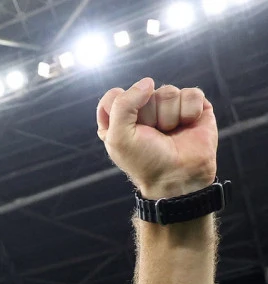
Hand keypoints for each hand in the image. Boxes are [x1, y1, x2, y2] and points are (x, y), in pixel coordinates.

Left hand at [97, 77, 218, 199]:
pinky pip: (192, 94)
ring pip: (168, 91)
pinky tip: (188, 126)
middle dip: (149, 115)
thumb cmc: (145, 162)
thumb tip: (147, 82)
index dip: (122, 109)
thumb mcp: (118, 138)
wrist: (178, 177)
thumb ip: (122, 105)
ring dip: (169, 116)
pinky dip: (190, 111)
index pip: (114, 96)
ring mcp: (169, 108)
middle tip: (153, 136)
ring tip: (170, 133)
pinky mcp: (193, 108)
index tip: (128, 129)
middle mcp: (144, 112)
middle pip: (144, 91)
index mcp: (120, 119)